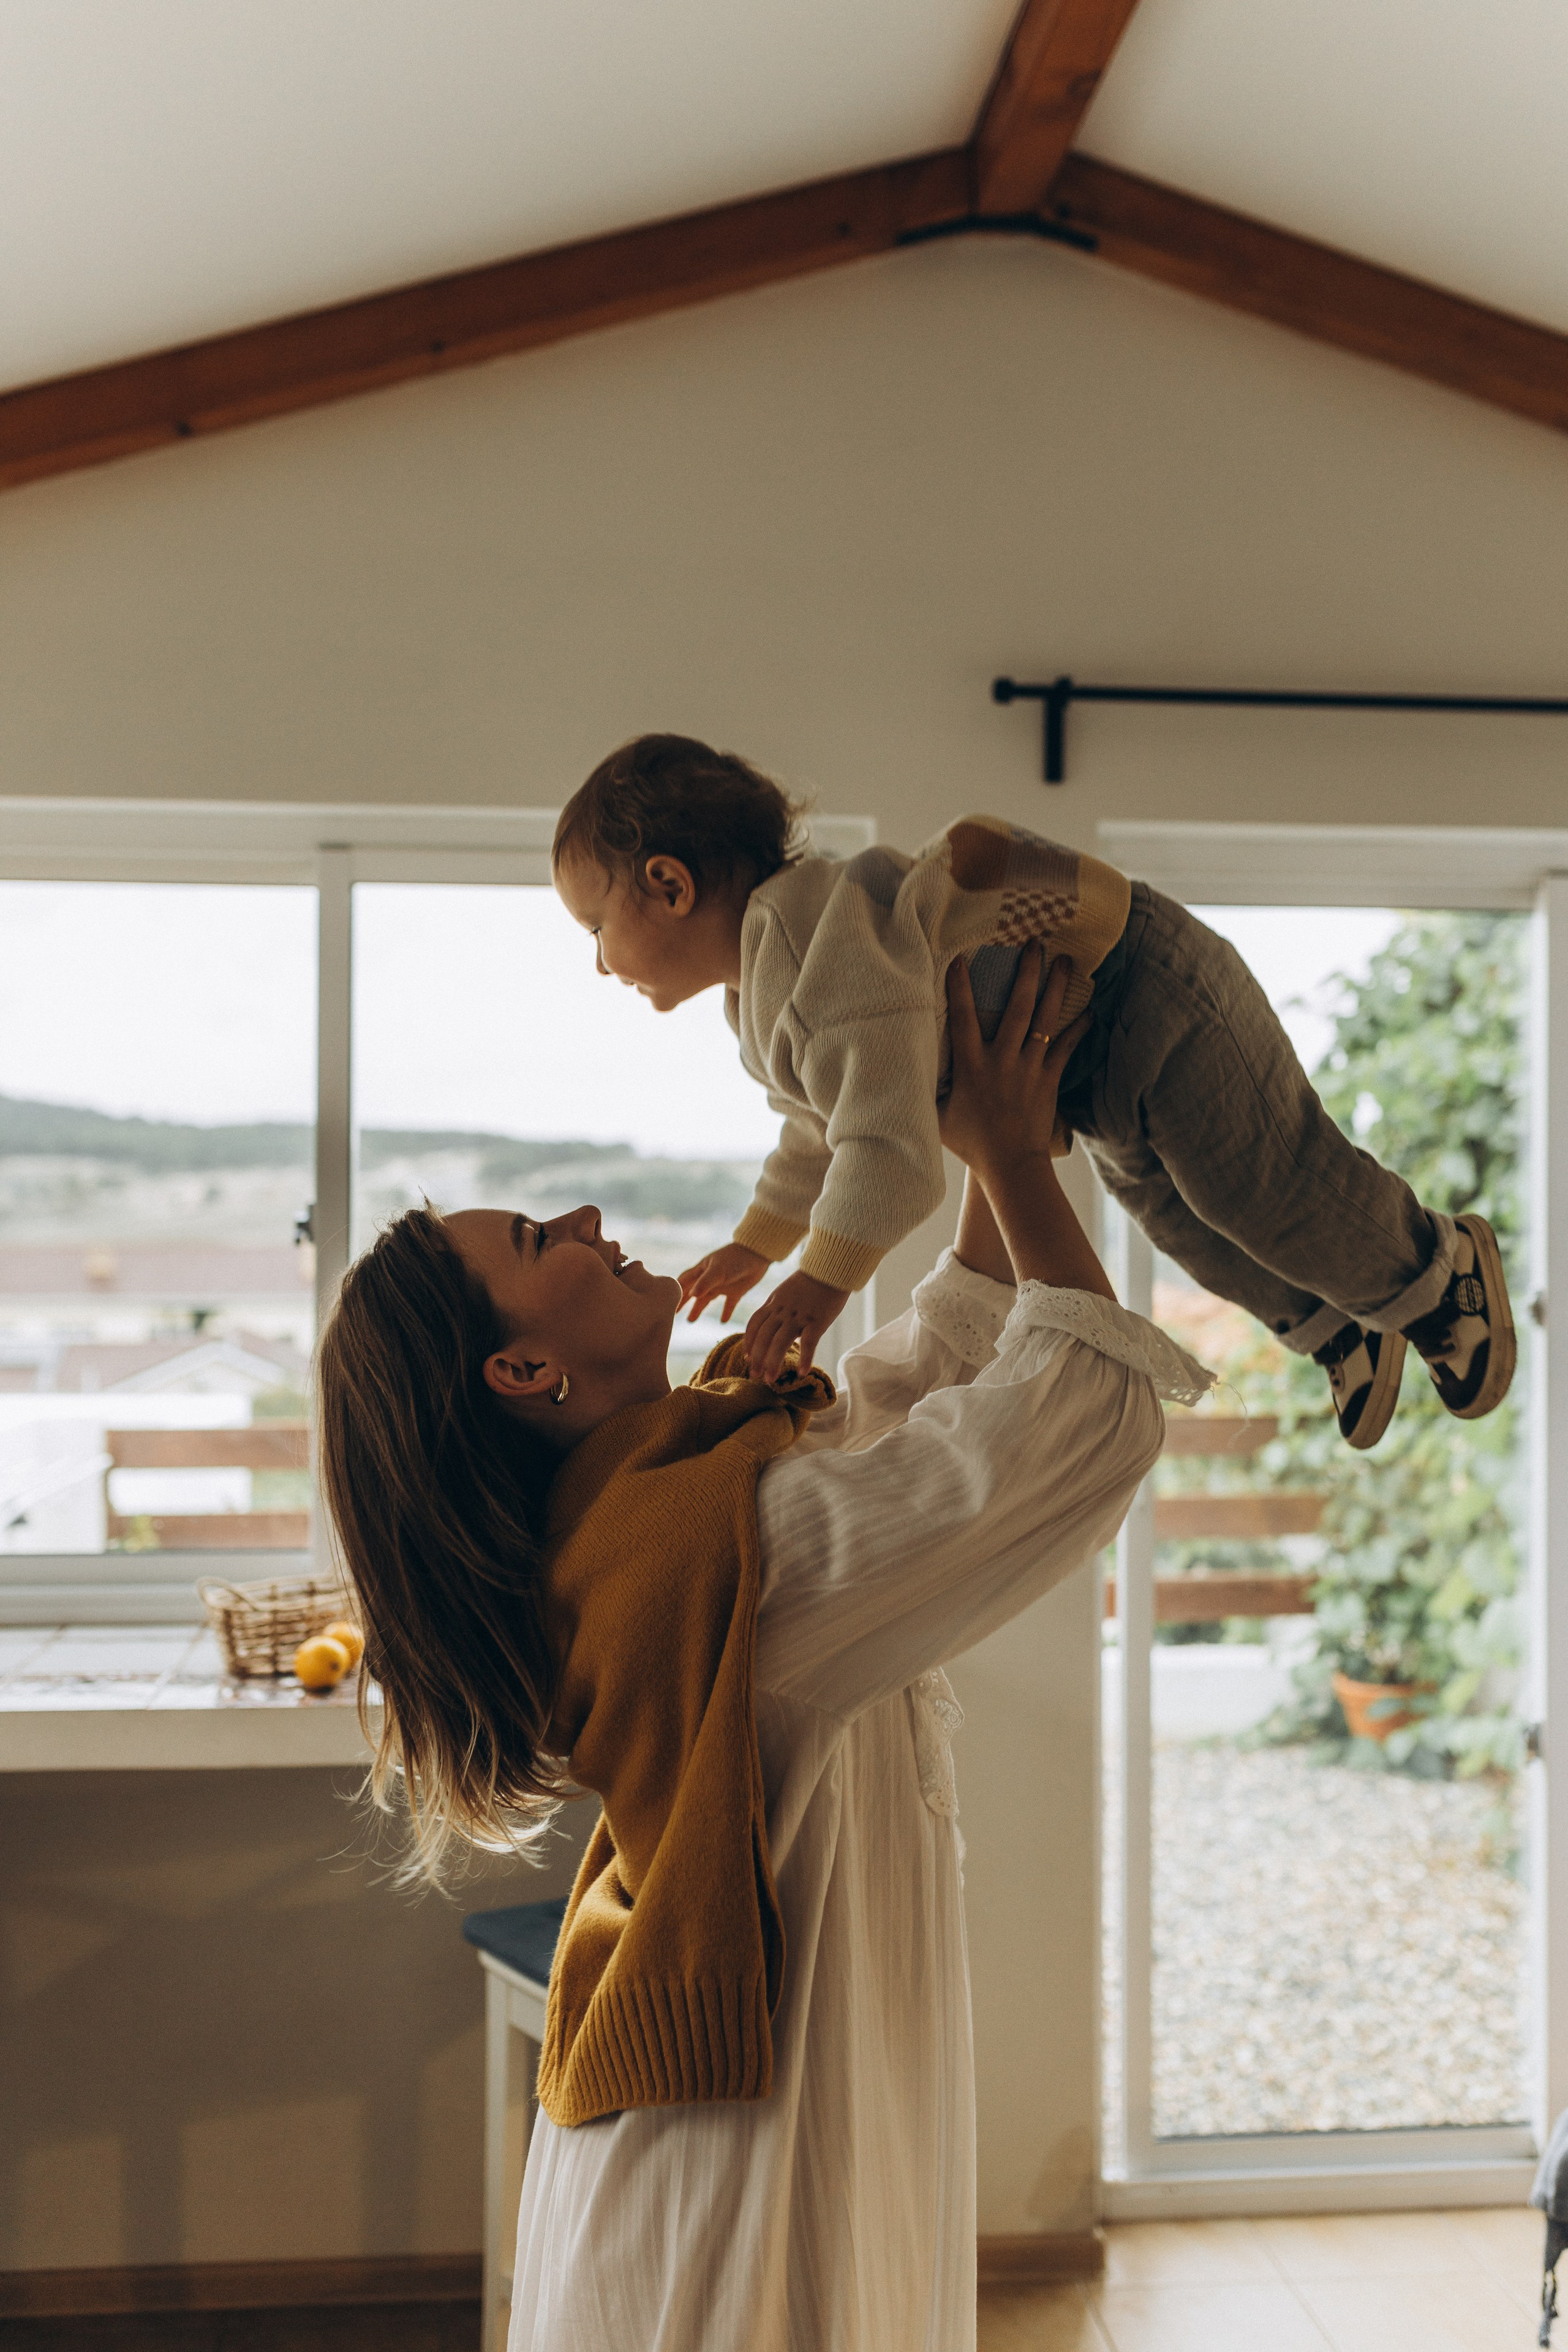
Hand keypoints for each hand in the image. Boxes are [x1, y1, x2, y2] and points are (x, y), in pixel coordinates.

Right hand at [678, 1242, 769, 1321]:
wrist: (758, 1254)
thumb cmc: (735, 1259)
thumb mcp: (718, 1270)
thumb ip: (705, 1282)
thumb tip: (691, 1295)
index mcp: (702, 1271)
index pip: (684, 1281)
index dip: (675, 1290)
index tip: (665, 1301)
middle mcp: (710, 1279)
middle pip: (693, 1292)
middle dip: (683, 1302)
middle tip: (673, 1315)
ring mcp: (723, 1285)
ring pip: (707, 1299)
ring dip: (699, 1309)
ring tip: (691, 1321)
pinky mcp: (736, 1291)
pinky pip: (728, 1304)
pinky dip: (725, 1312)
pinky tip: (722, 1321)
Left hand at [743, 1270, 850, 1384]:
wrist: (830, 1269)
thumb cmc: (811, 1281)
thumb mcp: (786, 1291)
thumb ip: (778, 1308)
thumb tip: (775, 1328)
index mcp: (774, 1303)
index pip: (754, 1325)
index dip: (749, 1342)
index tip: (748, 1357)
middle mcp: (782, 1310)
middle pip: (763, 1337)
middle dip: (757, 1358)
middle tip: (754, 1375)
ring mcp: (799, 1316)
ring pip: (780, 1342)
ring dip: (773, 1362)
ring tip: (770, 1379)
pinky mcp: (817, 1320)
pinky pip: (809, 1342)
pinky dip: (805, 1358)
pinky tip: (803, 1372)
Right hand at [938, 948, 1090, 1186]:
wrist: (1010, 1167)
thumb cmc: (970, 1144)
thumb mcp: (936, 1116)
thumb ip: (925, 1090)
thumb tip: (903, 1072)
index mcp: (971, 1066)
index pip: (963, 1018)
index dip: (960, 988)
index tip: (962, 958)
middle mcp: (1002, 1061)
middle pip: (1017, 1008)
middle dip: (1026, 973)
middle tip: (1034, 943)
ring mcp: (1029, 1069)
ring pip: (1046, 1021)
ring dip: (1057, 989)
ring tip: (1066, 961)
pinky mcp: (1049, 1081)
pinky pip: (1066, 1049)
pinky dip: (1078, 1029)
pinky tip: (1089, 1011)